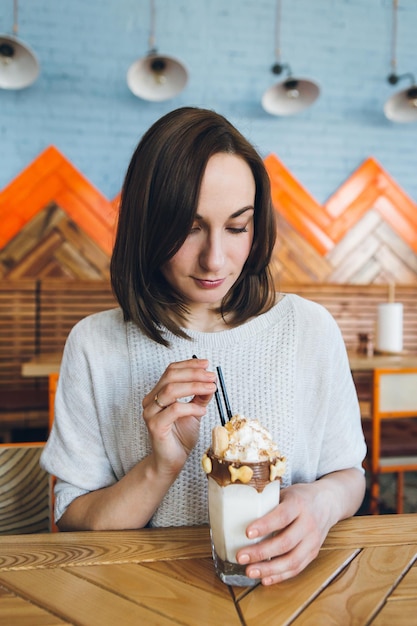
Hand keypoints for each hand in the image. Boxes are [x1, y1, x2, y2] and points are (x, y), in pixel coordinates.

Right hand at [142, 358, 216, 475]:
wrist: (171, 461)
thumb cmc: (180, 436)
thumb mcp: (194, 412)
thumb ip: (199, 396)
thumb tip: (211, 382)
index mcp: (157, 393)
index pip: (171, 371)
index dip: (189, 365)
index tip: (206, 364)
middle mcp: (150, 400)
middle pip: (170, 377)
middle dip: (194, 374)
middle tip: (211, 377)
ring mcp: (151, 413)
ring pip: (171, 390)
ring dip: (194, 386)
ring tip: (211, 389)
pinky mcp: (155, 426)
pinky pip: (174, 410)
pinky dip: (191, 407)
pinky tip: (202, 410)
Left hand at [235, 482, 332, 585]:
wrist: (328, 502)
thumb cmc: (300, 496)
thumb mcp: (286, 492)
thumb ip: (268, 501)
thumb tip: (236, 508)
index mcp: (299, 504)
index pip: (282, 516)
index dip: (265, 526)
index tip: (247, 533)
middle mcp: (308, 523)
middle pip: (285, 542)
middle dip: (261, 552)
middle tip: (240, 557)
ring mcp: (313, 540)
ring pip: (292, 560)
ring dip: (269, 569)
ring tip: (249, 571)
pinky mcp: (313, 553)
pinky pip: (297, 568)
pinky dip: (280, 576)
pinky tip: (265, 578)